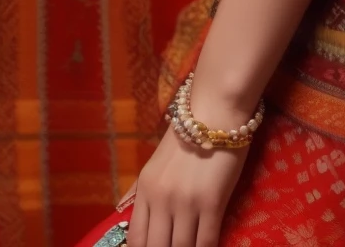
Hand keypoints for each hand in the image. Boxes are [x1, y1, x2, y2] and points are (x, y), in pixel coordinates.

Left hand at [125, 97, 251, 246]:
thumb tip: (130, 218)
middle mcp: (161, 199)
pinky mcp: (212, 202)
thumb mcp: (155, 165)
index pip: (136, 240)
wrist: (214, 111)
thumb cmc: (186, 136)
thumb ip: (143, 194)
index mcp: (145, 190)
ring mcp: (186, 203)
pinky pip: (207, 241)